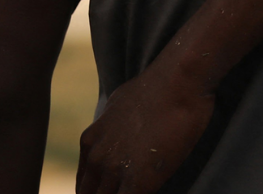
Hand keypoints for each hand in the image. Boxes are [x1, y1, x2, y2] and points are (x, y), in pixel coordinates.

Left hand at [76, 62, 214, 193]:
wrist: (179, 80)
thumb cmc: (157, 85)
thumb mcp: (118, 103)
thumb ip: (111, 126)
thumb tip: (117, 133)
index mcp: (91, 141)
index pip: (84, 182)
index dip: (97, 191)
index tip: (113, 191)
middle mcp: (97, 158)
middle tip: (125, 191)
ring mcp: (116, 171)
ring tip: (139, 190)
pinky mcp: (139, 182)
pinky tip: (153, 191)